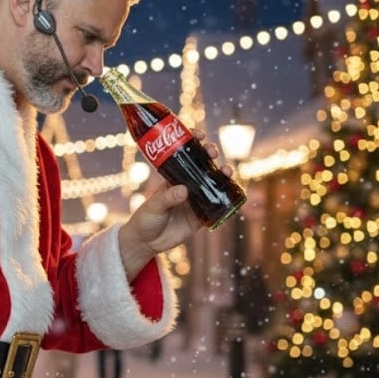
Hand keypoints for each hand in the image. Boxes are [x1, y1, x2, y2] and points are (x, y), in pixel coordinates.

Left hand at [117, 130, 229, 277]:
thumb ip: (167, 198)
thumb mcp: (153, 206)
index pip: (183, 156)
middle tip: (212, 152)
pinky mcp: (201, 217)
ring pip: (213, 183)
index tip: (199, 135)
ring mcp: (195, 200)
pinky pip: (217, 206)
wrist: (146, 242)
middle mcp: (186, 185)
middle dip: (210, 155)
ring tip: (226, 170)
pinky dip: (226, 199)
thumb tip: (184, 190)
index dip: (192, 143)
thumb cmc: (145, 219)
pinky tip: (233, 193)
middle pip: (202, 166)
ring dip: (222, 174)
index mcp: (172, 178)